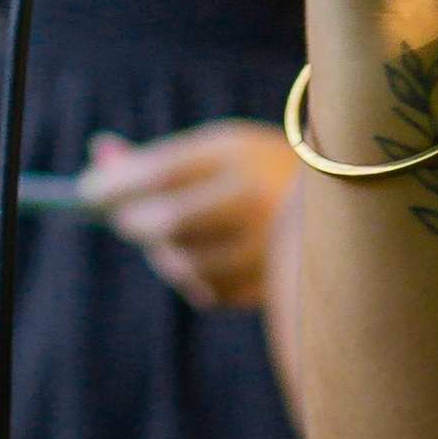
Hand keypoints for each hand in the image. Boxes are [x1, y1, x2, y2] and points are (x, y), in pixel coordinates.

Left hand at [81, 121, 297, 308]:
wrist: (349, 206)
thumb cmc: (267, 171)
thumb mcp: (220, 150)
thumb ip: (160, 156)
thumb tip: (99, 153)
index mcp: (245, 155)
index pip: (164, 171)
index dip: (117, 182)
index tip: (88, 188)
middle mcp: (255, 201)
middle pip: (166, 222)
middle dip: (134, 219)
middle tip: (123, 215)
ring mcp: (262, 250)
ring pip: (179, 260)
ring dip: (165, 248)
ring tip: (178, 229)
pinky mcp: (262, 288)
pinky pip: (202, 287)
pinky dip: (194, 272)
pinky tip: (210, 252)